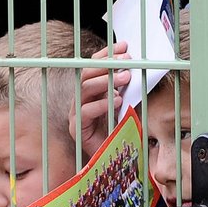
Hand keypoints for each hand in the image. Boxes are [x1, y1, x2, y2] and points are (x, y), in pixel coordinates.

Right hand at [68, 41, 130, 158]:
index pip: (92, 66)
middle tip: (126, 62)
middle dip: (106, 65)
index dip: (106, 54)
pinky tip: (117, 100)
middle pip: (85, 74)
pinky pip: (86, 111)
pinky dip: (102, 103)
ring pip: (84, 88)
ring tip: (125, 79)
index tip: (123, 45)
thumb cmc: (121, 133)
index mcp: (89, 92)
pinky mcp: (77, 128)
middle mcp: (79, 100)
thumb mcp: (125, 105)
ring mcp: (75, 113)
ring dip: (106, 80)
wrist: (116, 161)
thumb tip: (131, 65)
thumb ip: (124, 88)